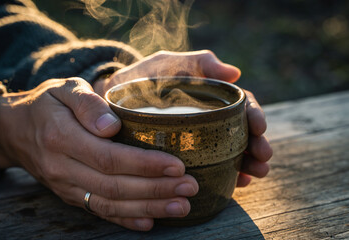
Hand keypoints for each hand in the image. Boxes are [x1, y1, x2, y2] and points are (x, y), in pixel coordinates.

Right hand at [0, 78, 198, 230]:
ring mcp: (65, 186)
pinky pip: (98, 211)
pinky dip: (125, 220)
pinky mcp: (69, 196)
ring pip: (109, 203)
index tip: (176, 165)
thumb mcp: (64, 89)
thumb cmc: (47, 104)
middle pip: (114, 186)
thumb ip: (88, 104)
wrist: (14, 131)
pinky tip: (150, 222)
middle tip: (189, 188)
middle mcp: (62, 168)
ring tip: (181, 207)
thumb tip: (111, 127)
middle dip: (155, 190)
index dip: (144, 164)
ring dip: (148, 208)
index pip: (108, 157)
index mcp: (61, 137)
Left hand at [94, 50, 272, 186]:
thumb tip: (234, 72)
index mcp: (210, 97)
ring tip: (254, 175)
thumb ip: (197, 63)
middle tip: (262, 159)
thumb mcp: (169, 64)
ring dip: (247, 164)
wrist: (116, 98)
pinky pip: (211, 167)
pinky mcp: (187, 155)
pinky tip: (234, 184)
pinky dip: (227, 175)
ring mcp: (200, 139)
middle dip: (256, 145)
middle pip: (241, 132)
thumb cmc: (145, 78)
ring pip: (231, 152)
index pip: (240, 106)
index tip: (260, 128)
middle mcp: (209, 120)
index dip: (254, 116)